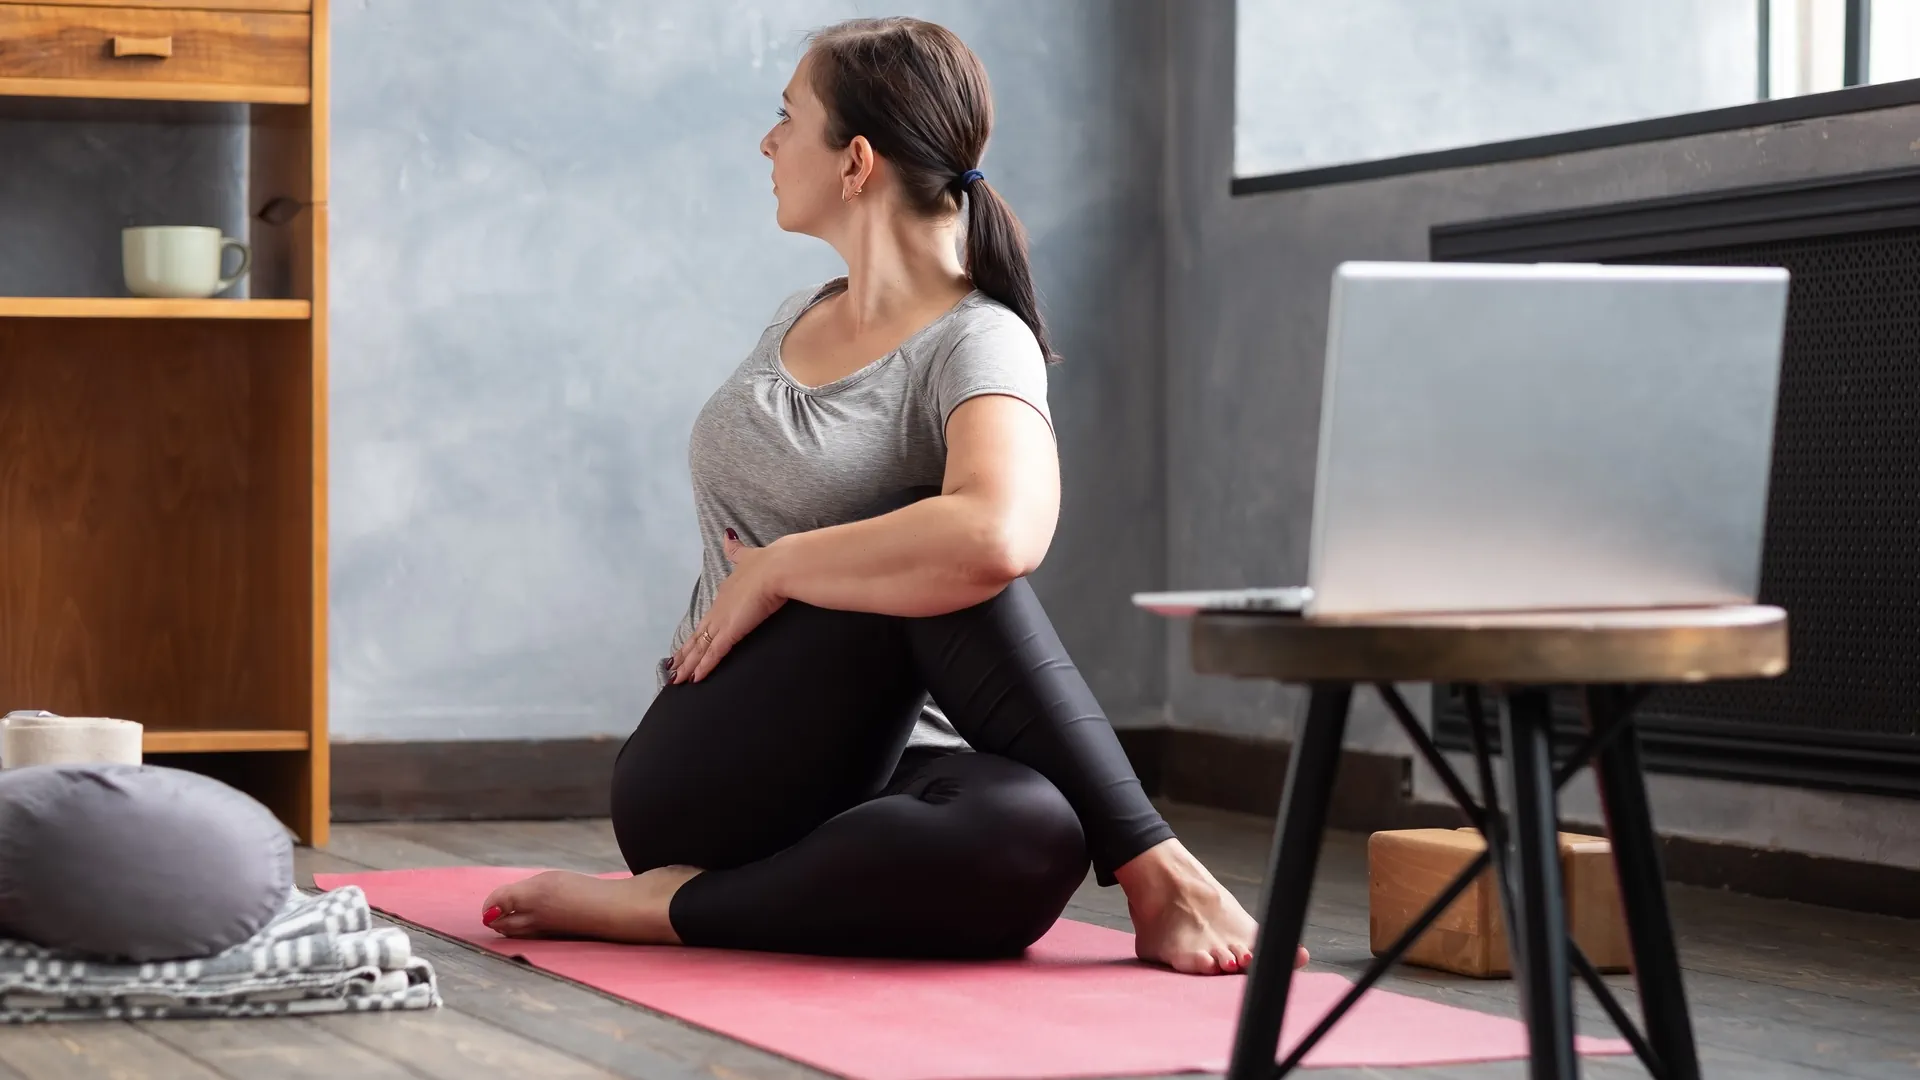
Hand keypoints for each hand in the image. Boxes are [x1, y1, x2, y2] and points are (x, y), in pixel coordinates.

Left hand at [669, 529, 787, 683]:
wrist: (778, 567)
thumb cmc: (769, 563)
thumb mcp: (749, 555)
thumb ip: (737, 550)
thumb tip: (727, 535)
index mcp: (724, 593)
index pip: (707, 619)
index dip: (696, 633)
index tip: (687, 645)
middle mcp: (719, 608)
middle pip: (697, 636)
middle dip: (685, 654)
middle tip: (673, 670)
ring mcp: (722, 620)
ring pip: (700, 648)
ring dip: (688, 665)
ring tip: (677, 679)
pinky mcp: (730, 631)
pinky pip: (713, 653)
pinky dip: (703, 667)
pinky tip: (695, 678)